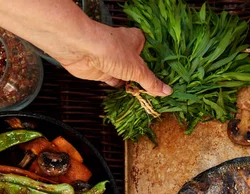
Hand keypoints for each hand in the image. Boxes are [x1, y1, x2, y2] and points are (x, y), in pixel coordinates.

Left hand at [56, 25, 171, 96]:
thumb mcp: (137, 69)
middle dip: (147, 78)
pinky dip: (123, 90)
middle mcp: (125, 49)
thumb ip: (151, 82)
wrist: (80, 50)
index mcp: (136, 40)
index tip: (168, 79)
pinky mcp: (103, 71)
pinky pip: (117, 83)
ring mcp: (113, 61)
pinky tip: (132, 97)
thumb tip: (167, 91)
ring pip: (128, 76)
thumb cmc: (111, 50)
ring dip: (135, 85)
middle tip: (159, 92)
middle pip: (140, 67)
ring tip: (149, 97)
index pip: (151, 54)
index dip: (158, 66)